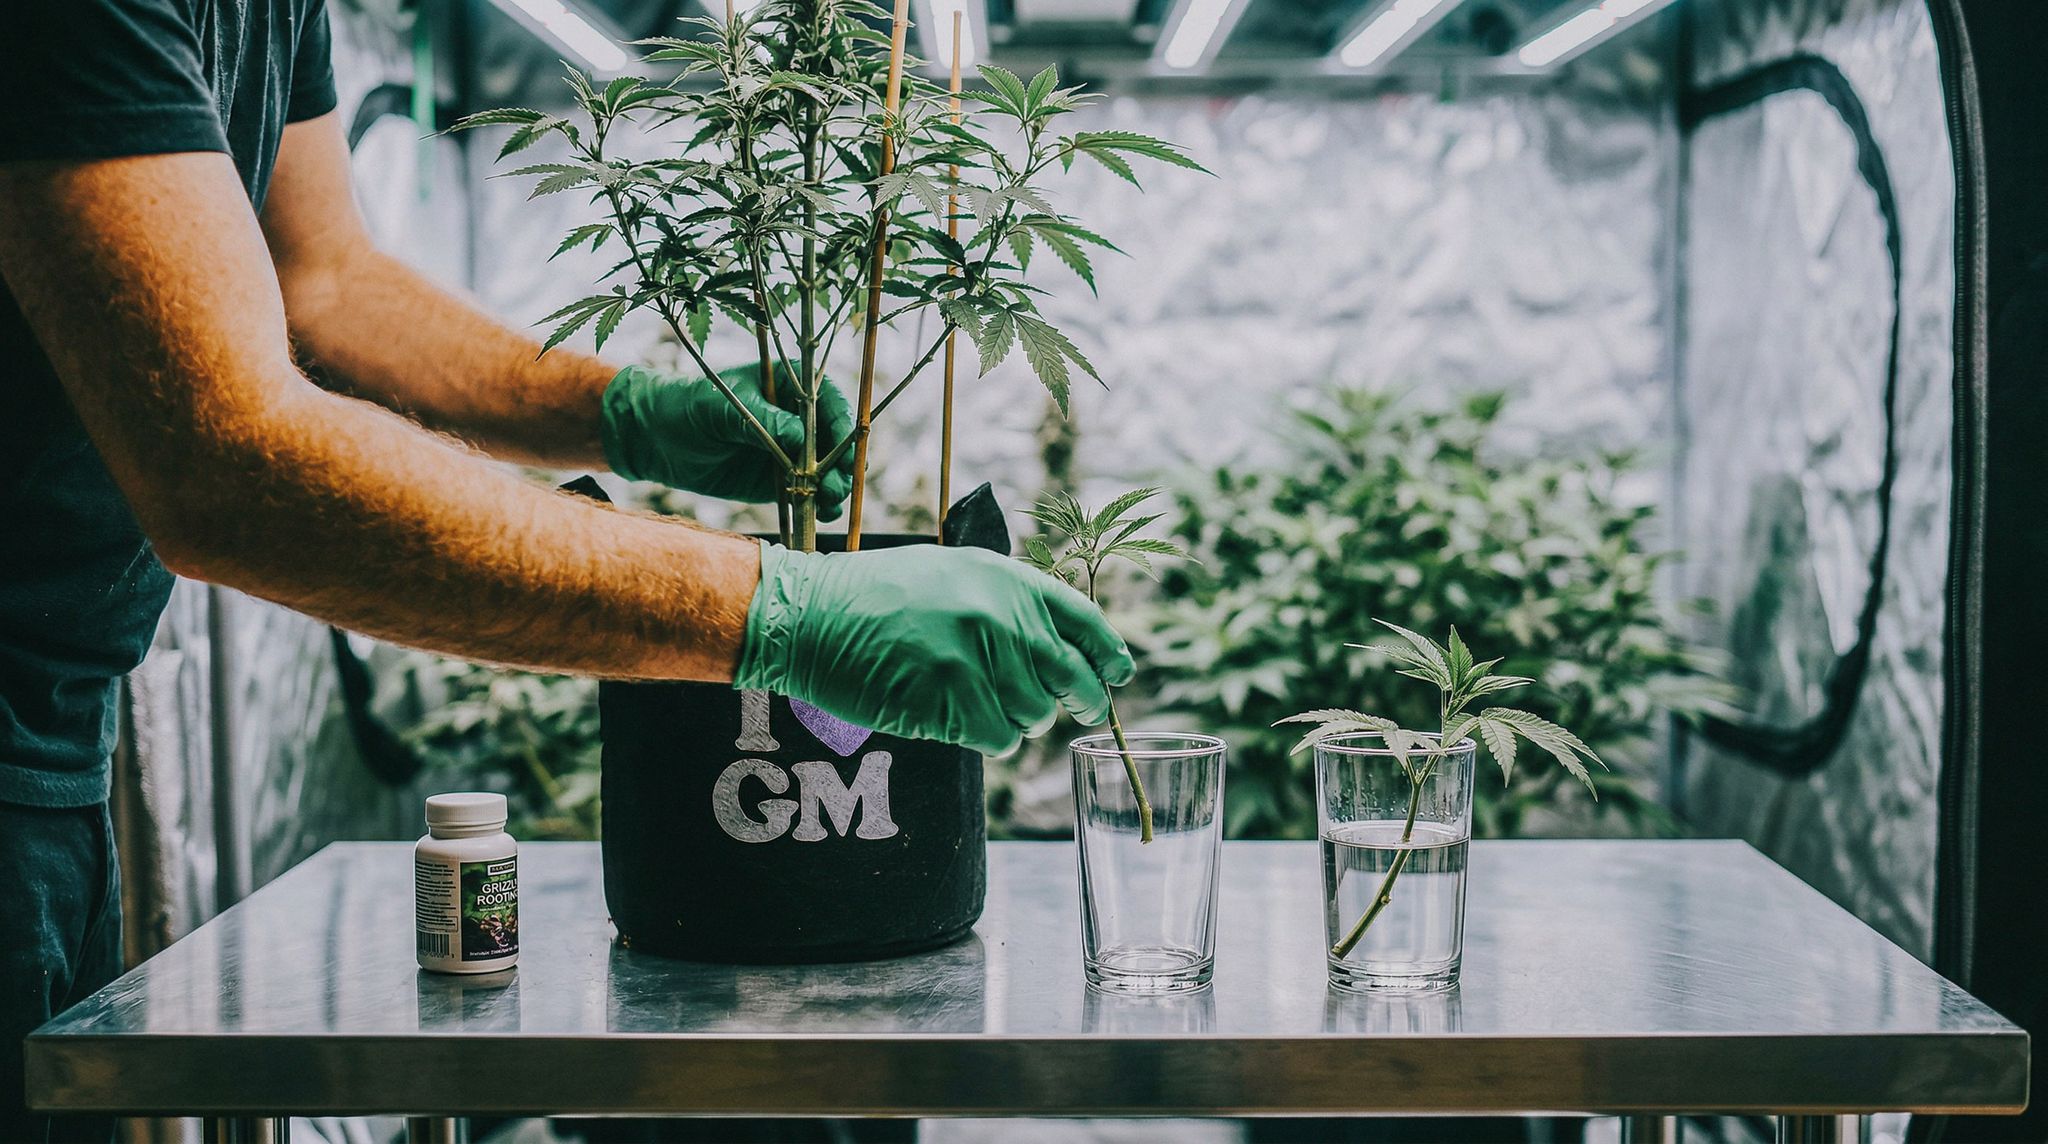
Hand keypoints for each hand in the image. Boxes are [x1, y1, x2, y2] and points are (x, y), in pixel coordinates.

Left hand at [599, 363, 854, 517]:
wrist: (659, 439)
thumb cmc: (691, 407)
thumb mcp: (725, 408)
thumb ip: (765, 422)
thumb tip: (803, 440)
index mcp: (791, 384)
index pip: (829, 401)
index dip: (841, 424)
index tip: (845, 449)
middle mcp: (799, 417)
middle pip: (836, 440)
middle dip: (842, 464)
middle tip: (836, 486)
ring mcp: (794, 450)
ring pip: (829, 470)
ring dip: (835, 488)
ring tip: (829, 503)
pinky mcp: (783, 480)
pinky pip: (810, 493)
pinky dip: (819, 505)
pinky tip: (821, 514)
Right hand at [735, 542, 1136, 755]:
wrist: (810, 613)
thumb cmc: (876, 595)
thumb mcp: (953, 574)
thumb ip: (1008, 604)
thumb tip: (1059, 649)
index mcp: (1007, 579)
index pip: (1084, 621)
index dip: (1109, 654)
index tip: (1119, 674)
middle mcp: (1001, 615)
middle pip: (1072, 678)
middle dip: (1084, 701)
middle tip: (1078, 711)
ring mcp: (976, 658)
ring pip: (1034, 716)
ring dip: (1016, 719)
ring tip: (979, 701)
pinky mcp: (950, 698)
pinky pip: (998, 738)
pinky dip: (986, 737)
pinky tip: (956, 718)